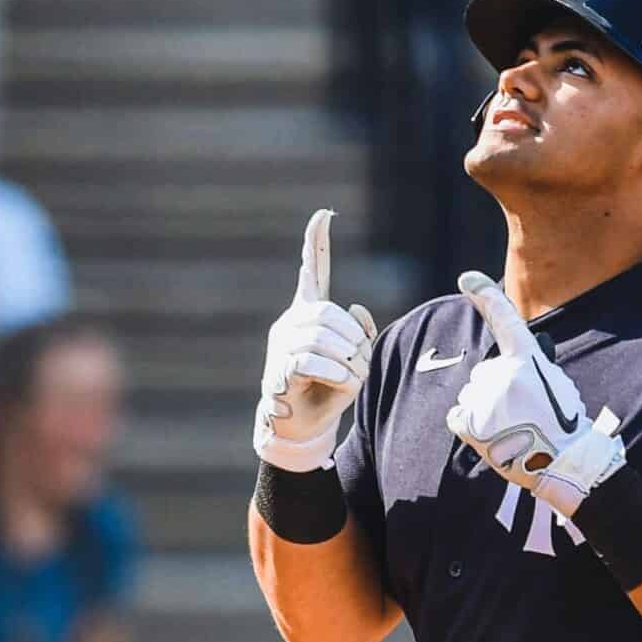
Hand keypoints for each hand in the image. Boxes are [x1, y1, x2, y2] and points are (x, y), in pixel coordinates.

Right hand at [255, 208, 375, 471]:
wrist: (301, 426)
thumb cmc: (326, 391)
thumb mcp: (355, 361)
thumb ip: (361, 335)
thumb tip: (356, 308)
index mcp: (308, 315)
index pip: (313, 272)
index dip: (316, 244)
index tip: (324, 215)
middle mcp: (291, 323)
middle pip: (329, 314)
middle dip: (353, 339)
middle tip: (360, 363)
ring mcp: (282, 346)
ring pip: (322, 338)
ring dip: (347, 360)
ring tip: (351, 378)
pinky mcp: (279, 370)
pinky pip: (310, 361)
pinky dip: (333, 373)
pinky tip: (340, 383)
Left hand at [446, 271, 625, 514]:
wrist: (563, 463)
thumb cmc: (563, 426)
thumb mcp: (555, 384)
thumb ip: (530, 368)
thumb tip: (507, 364)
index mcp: (527, 359)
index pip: (504, 319)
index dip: (485, 295)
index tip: (467, 279)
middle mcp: (502, 373)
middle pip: (484, 372)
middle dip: (496, 389)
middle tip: (522, 414)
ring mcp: (485, 398)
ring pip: (473, 395)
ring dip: (486, 410)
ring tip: (513, 429)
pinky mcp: (471, 422)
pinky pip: (458, 417)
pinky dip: (470, 427)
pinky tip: (493, 438)